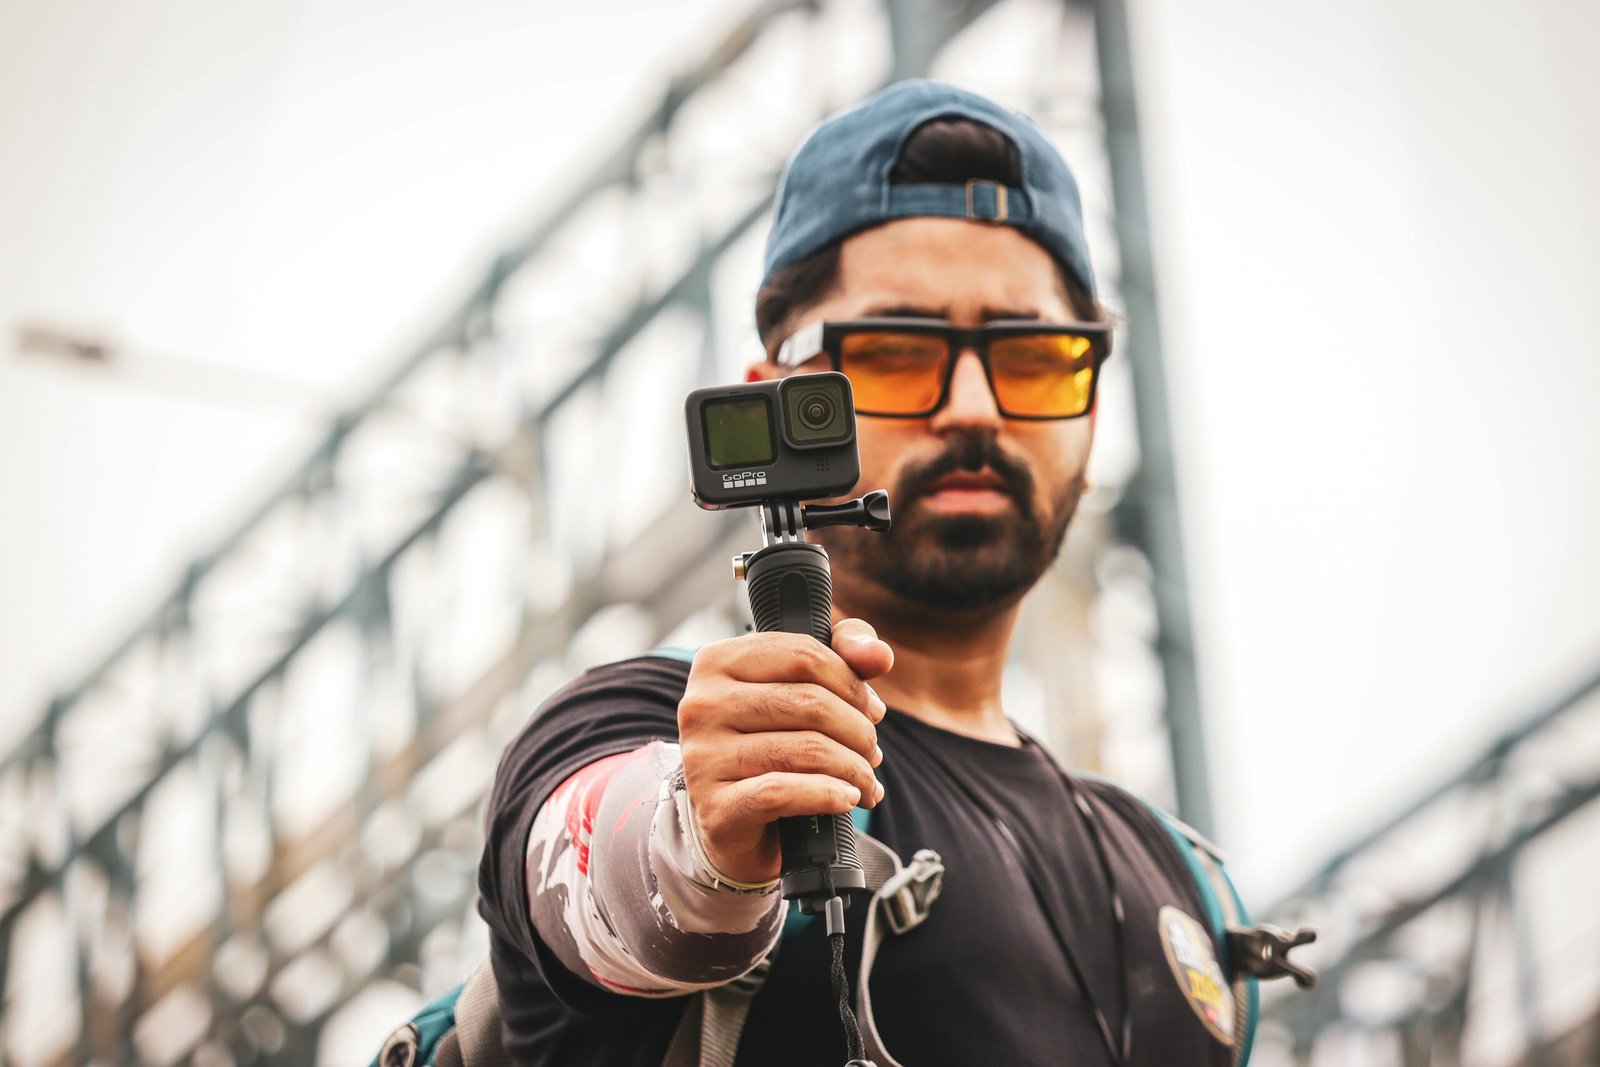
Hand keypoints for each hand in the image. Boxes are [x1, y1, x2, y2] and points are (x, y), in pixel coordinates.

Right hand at [677, 619, 892, 884]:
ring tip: (865, 781)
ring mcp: (702, 757)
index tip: (872, 711)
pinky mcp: (714, 807)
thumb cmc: (771, 743)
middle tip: (872, 752)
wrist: (736, 823)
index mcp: (716, 662)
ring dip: (853, 768)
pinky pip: (783, 792)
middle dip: (858, 730)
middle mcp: (701, 705)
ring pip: (806, 749)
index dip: (852, 684)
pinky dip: (828, 795)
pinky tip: (847, 799)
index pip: (803, 655)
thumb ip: (845, 654)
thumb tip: (879, 655)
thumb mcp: (804, 687)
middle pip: (810, 702)